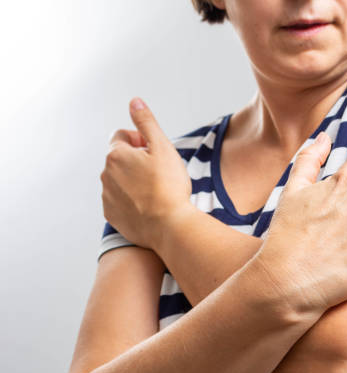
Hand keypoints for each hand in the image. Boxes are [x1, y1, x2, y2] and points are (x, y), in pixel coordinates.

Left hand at [100, 97, 192, 248]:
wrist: (168, 225)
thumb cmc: (169, 186)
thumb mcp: (162, 147)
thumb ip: (146, 123)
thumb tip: (134, 101)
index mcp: (116, 155)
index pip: (120, 136)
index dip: (139, 140)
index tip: (154, 151)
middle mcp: (105, 175)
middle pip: (120, 159)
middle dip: (136, 161)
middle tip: (160, 172)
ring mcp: (107, 197)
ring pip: (119, 180)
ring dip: (134, 180)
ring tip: (157, 191)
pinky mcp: (112, 215)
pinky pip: (120, 201)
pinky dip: (132, 200)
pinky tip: (150, 205)